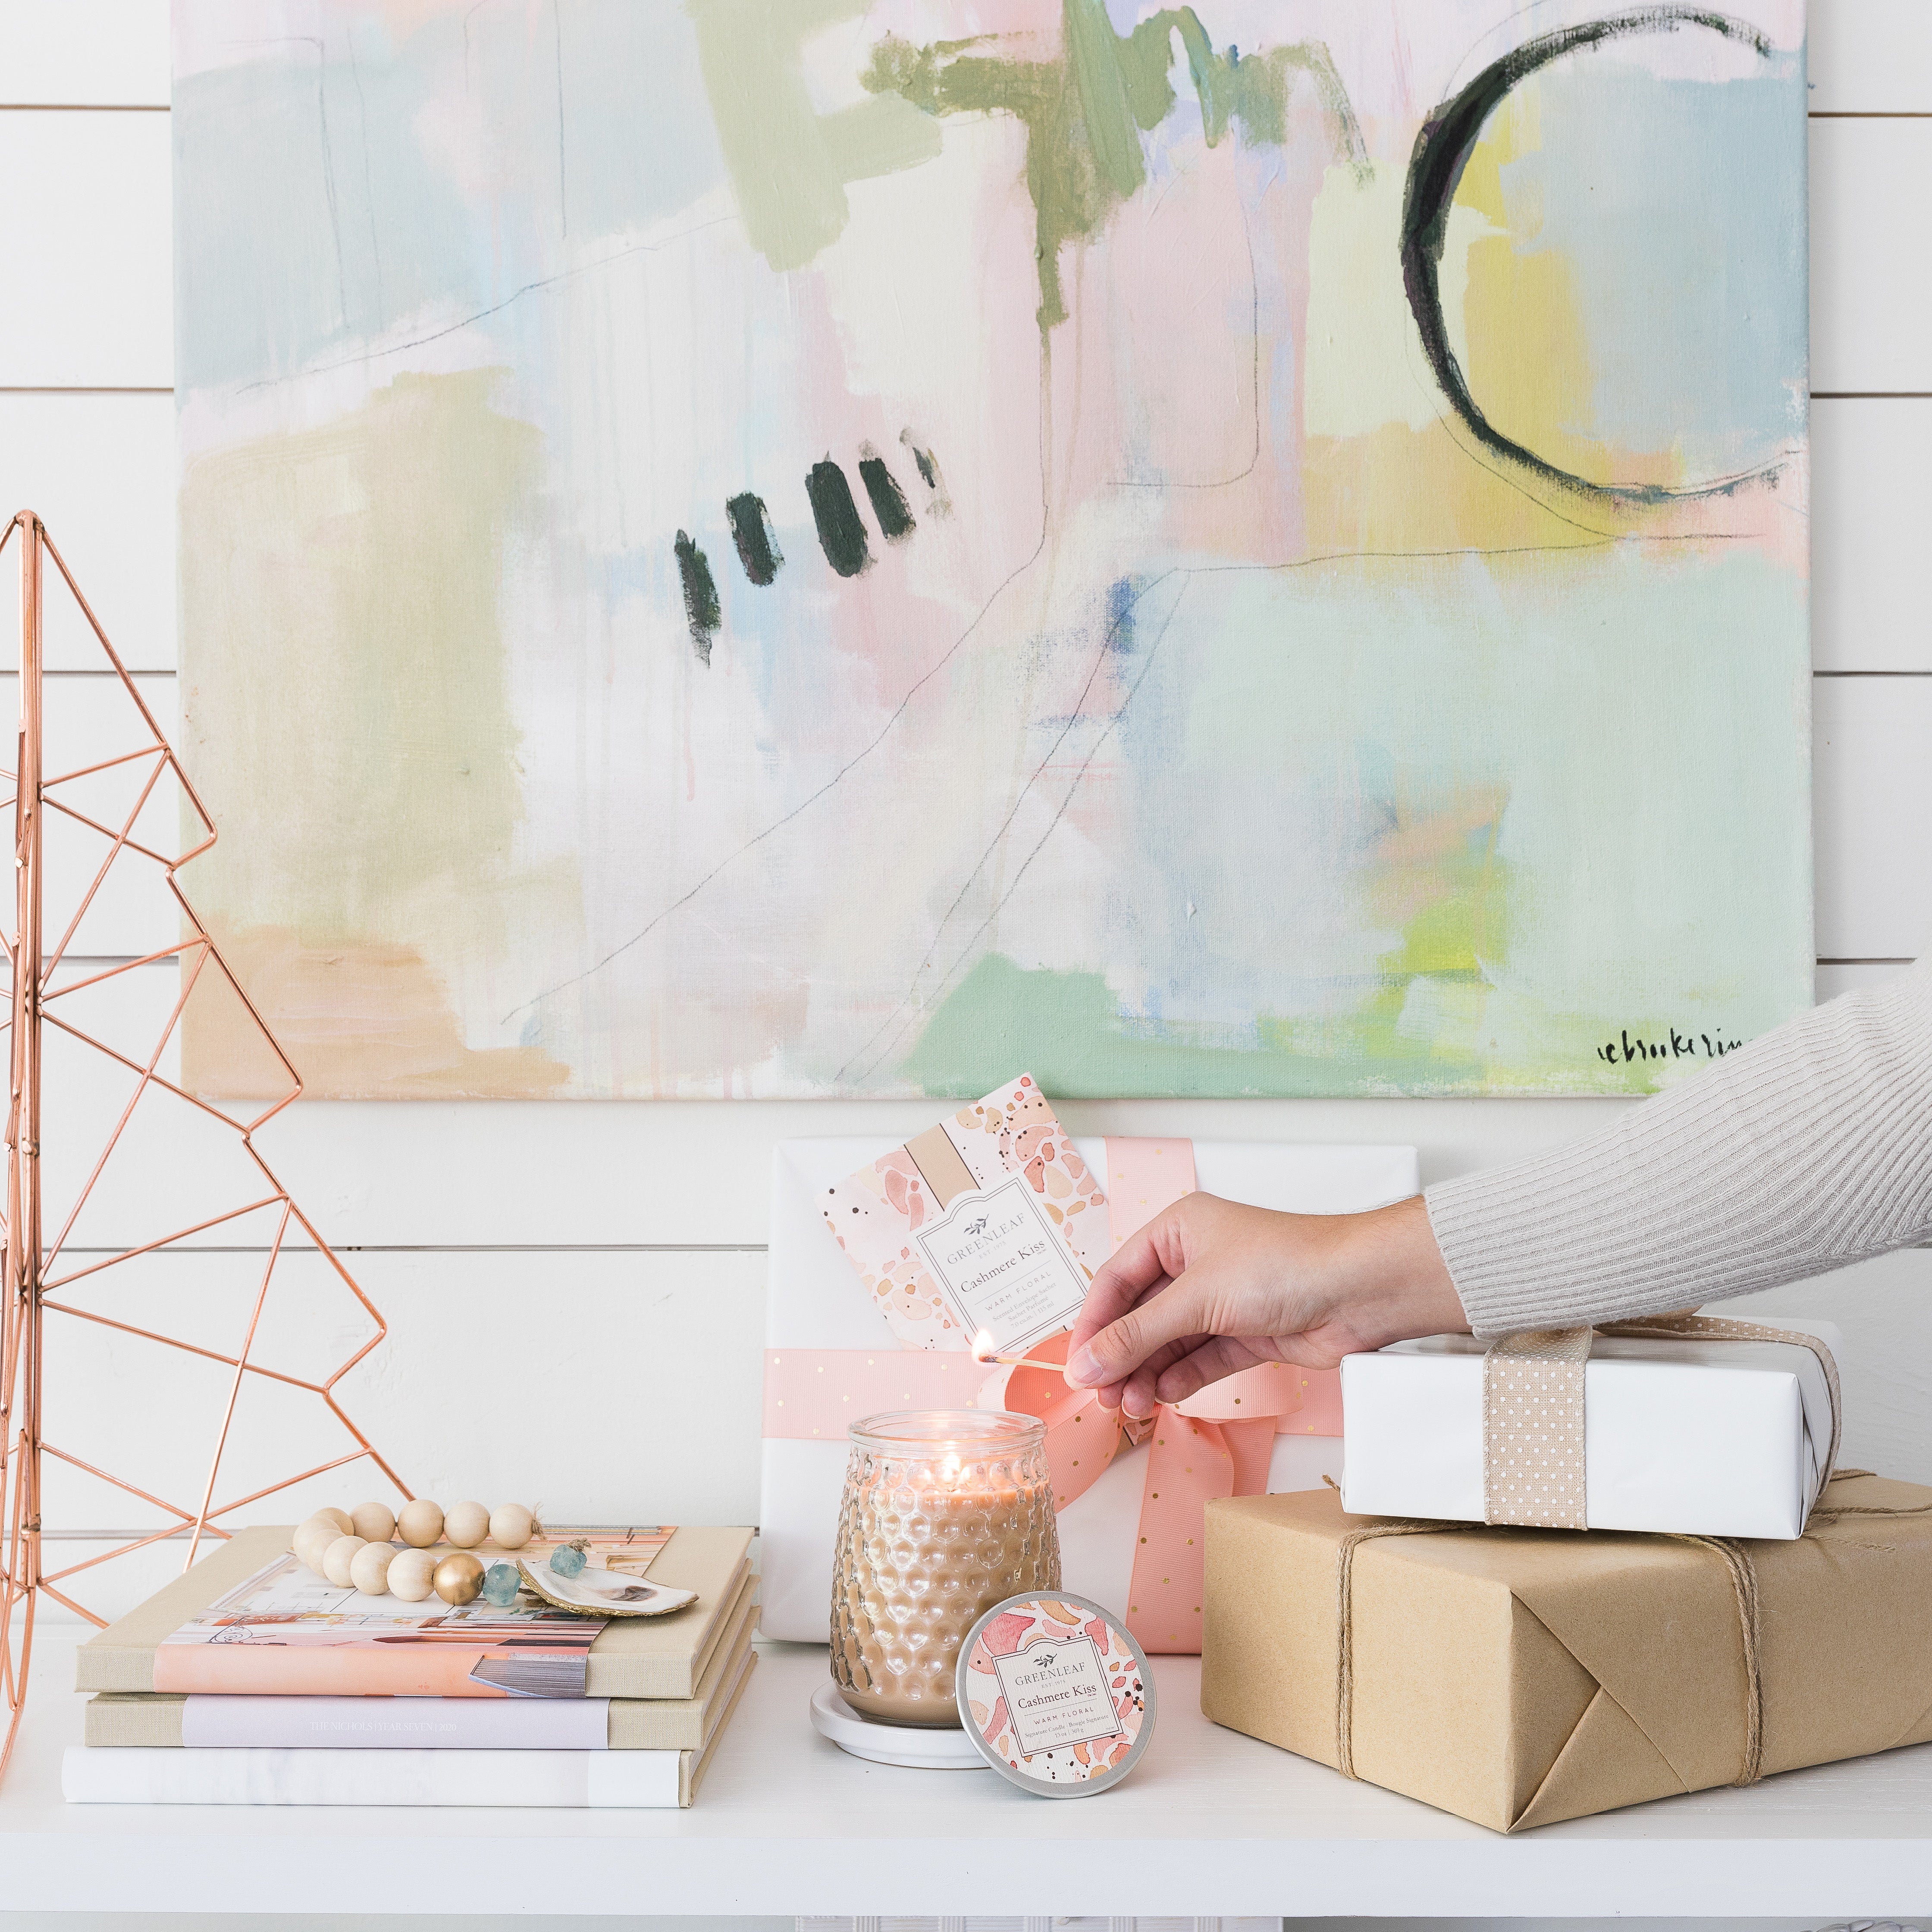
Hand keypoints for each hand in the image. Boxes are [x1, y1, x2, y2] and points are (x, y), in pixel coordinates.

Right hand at [1063, 1192, 1465, 1418]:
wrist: (1359, 1289)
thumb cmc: (1283, 1264)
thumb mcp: (1195, 1298)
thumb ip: (1137, 1335)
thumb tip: (1086, 1366)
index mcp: (1177, 1230)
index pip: (1117, 1279)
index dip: (1094, 1323)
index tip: (1077, 1366)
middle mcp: (1197, 1261)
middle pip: (1141, 1314)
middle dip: (1120, 1356)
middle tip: (1103, 1396)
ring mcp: (1223, 1299)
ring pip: (1169, 1342)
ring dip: (1147, 1373)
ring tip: (1131, 1405)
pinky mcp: (1247, 1333)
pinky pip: (1200, 1359)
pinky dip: (1180, 1379)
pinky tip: (1163, 1397)